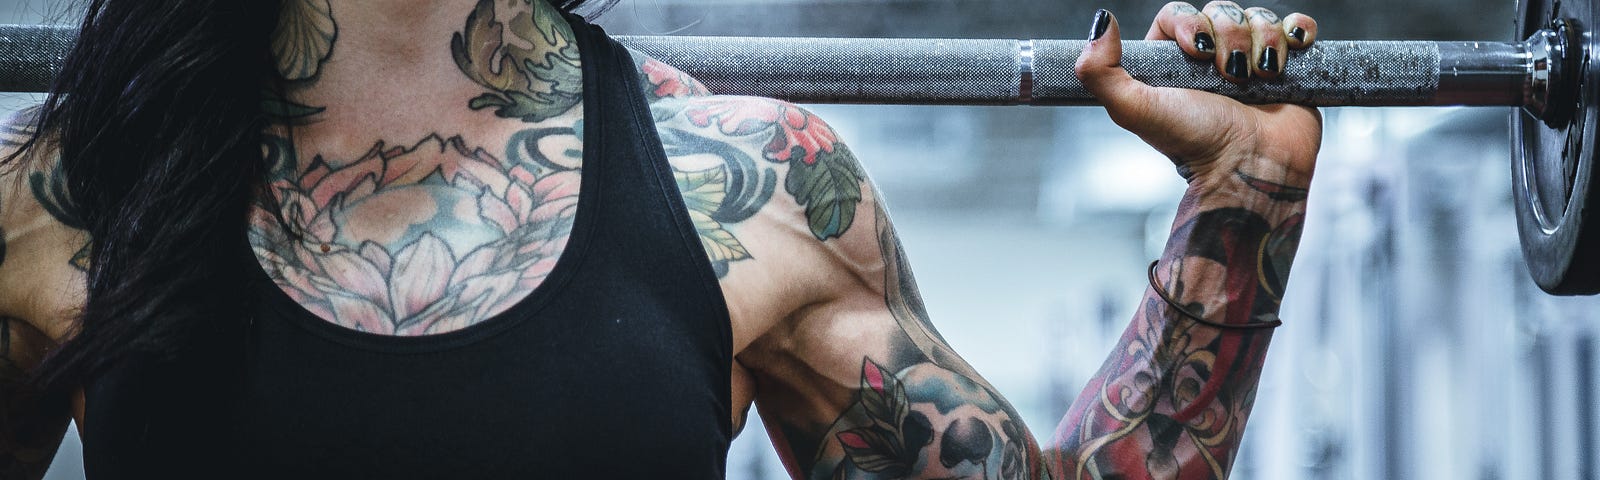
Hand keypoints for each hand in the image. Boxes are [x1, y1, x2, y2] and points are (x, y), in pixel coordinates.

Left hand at [1076, 2, 1322, 188]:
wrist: (1251, 168)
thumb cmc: (1193, 143)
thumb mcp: (1135, 110)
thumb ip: (1100, 71)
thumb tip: (1101, 22)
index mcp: (1171, 63)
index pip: (1177, 13)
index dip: (1190, 22)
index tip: (1197, 51)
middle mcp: (1210, 60)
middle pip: (1221, 10)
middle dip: (1229, 36)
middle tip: (1231, 76)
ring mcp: (1250, 61)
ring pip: (1258, 18)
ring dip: (1262, 42)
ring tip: (1260, 78)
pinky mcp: (1288, 68)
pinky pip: (1296, 27)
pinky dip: (1297, 31)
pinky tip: (1290, 52)